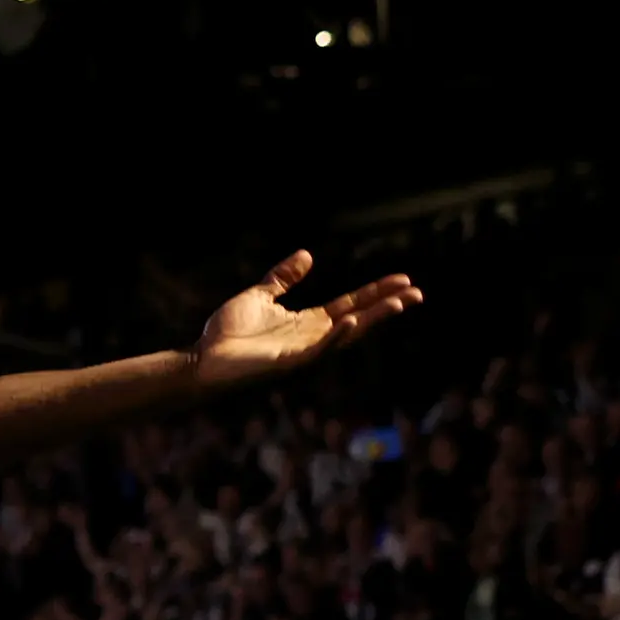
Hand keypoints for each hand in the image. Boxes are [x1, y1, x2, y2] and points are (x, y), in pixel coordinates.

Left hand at [192, 249, 421, 390]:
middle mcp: (312, 338)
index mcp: (307, 323)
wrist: (203, 361)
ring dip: (374, 319)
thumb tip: (307, 255)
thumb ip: (283, 279)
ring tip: (400, 303)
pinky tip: (353, 321)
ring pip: (347, 335)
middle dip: (387, 306)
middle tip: (416, 292)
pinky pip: (318, 351)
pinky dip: (336, 337)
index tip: (402, 279)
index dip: (375, 293)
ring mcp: (303, 352)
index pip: (350, 304)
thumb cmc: (227, 334)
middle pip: (358, 319)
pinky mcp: (289, 364)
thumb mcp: (259, 297)